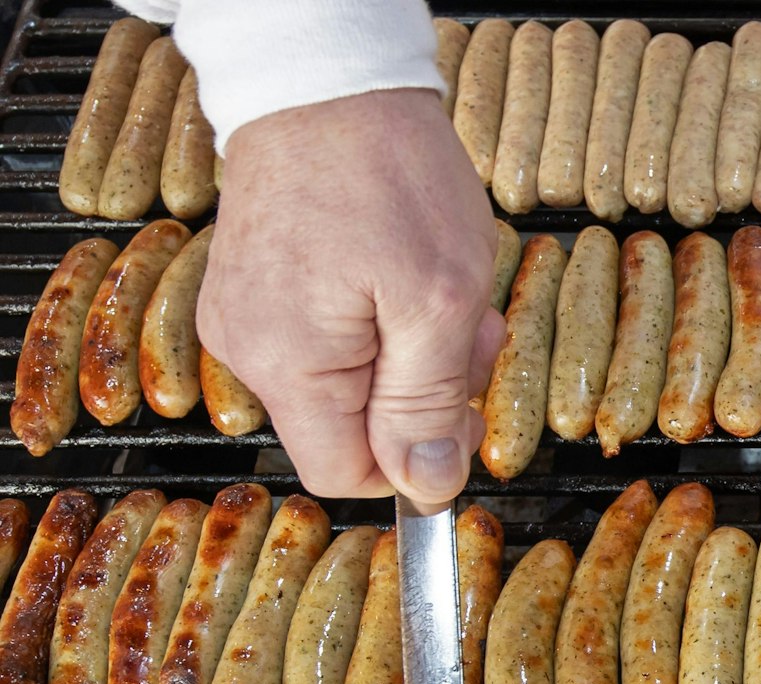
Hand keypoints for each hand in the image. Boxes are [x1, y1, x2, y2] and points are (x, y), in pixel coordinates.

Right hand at [199, 88, 501, 504]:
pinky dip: (387, 323)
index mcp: (287, 366)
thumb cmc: (387, 176)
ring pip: (352, 385)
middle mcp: (249, 351)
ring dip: (417, 355)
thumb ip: (428, 404)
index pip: (347, 474)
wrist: (328, 81)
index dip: (416, 462)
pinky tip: (412, 277)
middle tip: (474, 333)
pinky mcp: (263, 288)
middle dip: (427, 395)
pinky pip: (334, 340)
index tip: (465, 415)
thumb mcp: (439, 302)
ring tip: (448, 292)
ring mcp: (250, 317)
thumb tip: (425, 487)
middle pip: (353, 430)